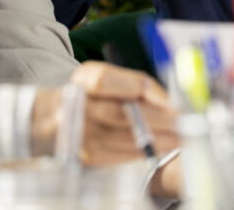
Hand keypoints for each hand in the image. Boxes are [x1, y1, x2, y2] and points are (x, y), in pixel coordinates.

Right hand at [32, 62, 179, 166]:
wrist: (48, 121)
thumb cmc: (88, 96)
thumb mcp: (103, 79)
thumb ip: (132, 85)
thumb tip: (168, 101)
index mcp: (86, 78)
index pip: (122, 83)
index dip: (149, 93)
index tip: (173, 102)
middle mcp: (80, 104)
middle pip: (126, 113)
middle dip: (161, 120)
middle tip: (185, 124)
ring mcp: (81, 132)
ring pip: (127, 136)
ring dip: (159, 139)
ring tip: (182, 138)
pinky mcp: (85, 155)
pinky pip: (121, 154)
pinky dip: (144, 151)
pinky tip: (161, 148)